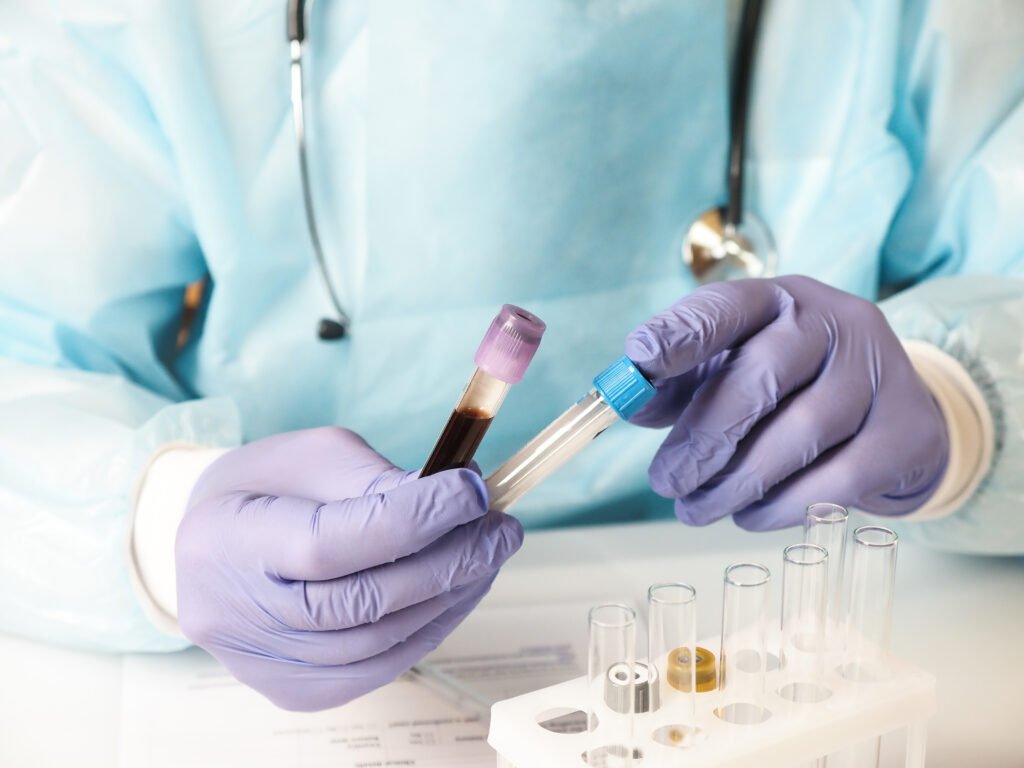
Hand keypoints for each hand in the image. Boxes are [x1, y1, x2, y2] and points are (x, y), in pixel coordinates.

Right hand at [175, 427, 521, 710]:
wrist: (211, 543)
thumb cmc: (269, 486)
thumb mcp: (315, 456)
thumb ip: (379, 482)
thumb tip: (460, 501)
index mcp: (228, 540)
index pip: (332, 543)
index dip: (413, 520)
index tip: (473, 491)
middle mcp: (235, 615)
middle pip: (361, 602)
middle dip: (447, 562)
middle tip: (501, 529)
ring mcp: (262, 665)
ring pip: (377, 643)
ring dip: (449, 598)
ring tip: (489, 556)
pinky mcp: (293, 690)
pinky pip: (376, 669)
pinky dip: (428, 631)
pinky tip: (458, 593)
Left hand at [625, 276, 947, 529]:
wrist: (892, 412)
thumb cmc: (789, 385)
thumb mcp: (732, 366)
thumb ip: (678, 381)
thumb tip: (627, 404)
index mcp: (777, 299)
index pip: (727, 305)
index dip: (681, 332)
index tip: (640, 359)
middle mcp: (833, 323)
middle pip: (762, 378)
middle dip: (704, 438)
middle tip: (665, 482)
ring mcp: (877, 374)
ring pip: (799, 435)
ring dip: (736, 482)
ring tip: (695, 509)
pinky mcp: (904, 431)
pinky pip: (837, 479)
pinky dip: (781, 506)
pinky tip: (748, 517)